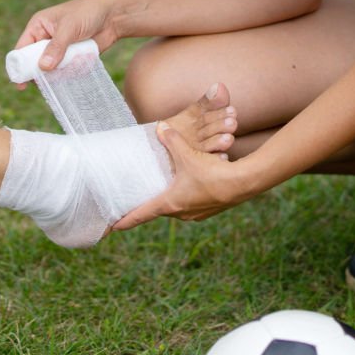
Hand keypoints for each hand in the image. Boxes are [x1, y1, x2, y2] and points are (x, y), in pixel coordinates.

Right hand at [14, 0, 117, 85]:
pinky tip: (73, 72)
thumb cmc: (88, 13)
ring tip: (64, 74)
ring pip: (49, 70)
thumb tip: (43, 67)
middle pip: (33, 63)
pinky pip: (63, 72)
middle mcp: (45, 39)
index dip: (18, 65)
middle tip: (43, 84)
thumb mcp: (69, 28)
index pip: (21, 48)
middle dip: (38, 74)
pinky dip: (66, 75)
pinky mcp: (70, 58)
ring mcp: (58, 50)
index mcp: (38, 26)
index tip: (19, 82)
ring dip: (54, 76)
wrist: (113, 16)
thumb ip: (56, 47)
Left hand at [113, 122, 255, 230]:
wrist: (243, 184)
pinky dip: (185, 198)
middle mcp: (179, 214)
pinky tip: (189, 188)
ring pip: (175, 208)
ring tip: (164, 192)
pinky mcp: (208, 212)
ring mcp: (195, 215)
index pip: (140, 215)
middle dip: (149, 204)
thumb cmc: (212, 171)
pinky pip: (190, 206)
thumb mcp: (188, 154)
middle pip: (158, 209)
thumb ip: (172, 140)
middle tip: (137, 200)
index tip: (112, 227)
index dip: (125, 220)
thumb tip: (160, 126)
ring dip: (169, 200)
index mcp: (169, 203)